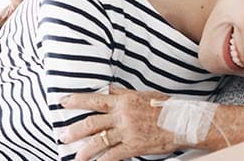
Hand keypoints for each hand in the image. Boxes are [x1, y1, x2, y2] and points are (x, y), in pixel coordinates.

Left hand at [59, 86, 177, 160]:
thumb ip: (124, 93)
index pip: (95, 99)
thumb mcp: (144, 95)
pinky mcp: (133, 146)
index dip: (77, 100)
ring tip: (74, 155)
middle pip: (91, 123)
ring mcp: (127, 131)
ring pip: (98, 141)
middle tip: (61, 136)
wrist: (183, 122)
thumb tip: (109, 89)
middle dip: (73, 131)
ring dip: (83, 150)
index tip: (62, 102)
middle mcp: (123, 115)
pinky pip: (112, 156)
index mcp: (124, 101)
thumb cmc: (165, 107)